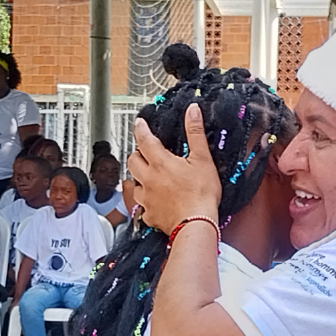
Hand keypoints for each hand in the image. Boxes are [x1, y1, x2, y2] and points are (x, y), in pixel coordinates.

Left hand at [126, 103, 220, 234]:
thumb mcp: (203, 159)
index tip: (140, 123)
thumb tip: (192, 111)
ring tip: (149, 176)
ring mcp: (146, 199)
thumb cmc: (201, 194)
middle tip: (145, 152)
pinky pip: (142, 206)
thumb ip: (195, 133)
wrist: (196, 224)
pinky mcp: (149, 215)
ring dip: (139, 178)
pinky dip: (146, 202)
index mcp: (160, 163)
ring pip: (134, 184)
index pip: (144, 140)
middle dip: (137, 154)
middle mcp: (149, 180)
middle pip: (132, 161)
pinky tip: (154, 201)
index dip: (141, 129)